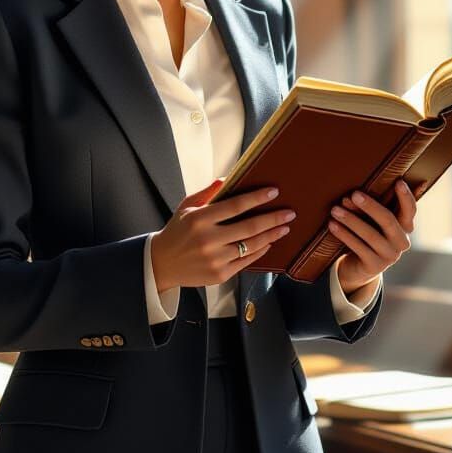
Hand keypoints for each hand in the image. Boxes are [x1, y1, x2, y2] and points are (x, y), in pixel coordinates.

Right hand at [151, 178, 294, 293]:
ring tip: (284, 227)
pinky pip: (246, 261)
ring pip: (251, 245)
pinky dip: (260, 251)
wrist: (162, 263)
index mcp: (200, 219)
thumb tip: (227, 178)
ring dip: (271, 235)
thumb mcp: (186, 206)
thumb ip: (207, 192)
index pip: (235, 206)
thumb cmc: (177, 231)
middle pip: (249, 227)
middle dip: (273, 218)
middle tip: (289, 213)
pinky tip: (268, 243)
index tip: (273, 192)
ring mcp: (215, 259)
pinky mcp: (220, 274)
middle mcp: (208, 240)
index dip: (257, 198)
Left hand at [327, 179, 425, 294]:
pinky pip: (359, 247)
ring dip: (351, 220)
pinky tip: (332, 225)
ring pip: (370, 234)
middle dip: (370, 206)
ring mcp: (390, 256)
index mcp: (404, 228)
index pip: (410, 211)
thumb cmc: (365, 235)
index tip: (398, 181)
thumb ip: (368, 209)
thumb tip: (350, 196)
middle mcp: (401, 242)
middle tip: (353, 194)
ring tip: (335, 210)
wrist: (357, 267)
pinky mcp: (375, 266)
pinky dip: (344, 234)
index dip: (406, 197)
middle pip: (388, 220)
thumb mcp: (370, 221)